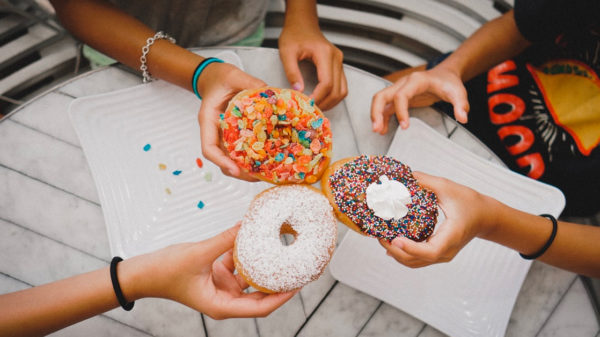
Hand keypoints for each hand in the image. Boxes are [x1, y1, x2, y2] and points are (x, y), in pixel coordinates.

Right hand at [129, 224, 296, 318]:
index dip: (282, 297)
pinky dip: (246, 252)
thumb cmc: (164, 273)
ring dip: (265, 265)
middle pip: (261, 295)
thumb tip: (248, 225)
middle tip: (299, 268)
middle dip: (280, 282)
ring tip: (284, 251)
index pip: (261, 307)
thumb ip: (225, 240)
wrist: (142, 273)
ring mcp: (222, 286)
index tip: (298, 284)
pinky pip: (238, 263)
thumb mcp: (198, 254)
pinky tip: (257, 237)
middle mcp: (225, 299)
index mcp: (222, 305)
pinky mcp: (217, 273)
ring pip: (250, 277)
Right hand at [196, 62, 265, 180]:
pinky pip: (239, 150)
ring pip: (230, 159)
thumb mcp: (235, 76)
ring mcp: (223, 135)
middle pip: (221, 160)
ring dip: (245, 169)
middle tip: (257, 177)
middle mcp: (214, 131)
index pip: (209, 147)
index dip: (221, 161)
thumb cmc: (221, 77)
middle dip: (238, 172)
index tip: (235, 170)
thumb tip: (271, 94)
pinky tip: (266, 161)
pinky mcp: (233, 135)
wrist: (215, 77)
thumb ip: (251, 84)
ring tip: (264, 173)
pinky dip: (250, 158)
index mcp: (208, 119)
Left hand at [279, 22, 346, 110]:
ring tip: (316, 107)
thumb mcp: (287, 52)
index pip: (327, 83)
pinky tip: (321, 100)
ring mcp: (340, 62)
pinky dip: (333, 96)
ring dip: (331, 102)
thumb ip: (292, 71)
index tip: (307, 105)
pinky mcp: (339, 66)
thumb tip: (299, 91)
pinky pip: (341, 86)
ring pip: (343, 90)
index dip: (318, 97)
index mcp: (325, 54)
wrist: (303, 24)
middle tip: (311, 111)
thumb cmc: (294, 35)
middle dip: (325, 103)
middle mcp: (337, 58)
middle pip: (337, 90)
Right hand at [371, 66, 468, 132]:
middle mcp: (403, 84)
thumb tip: (463, 118)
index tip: (405, 126)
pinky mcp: (399, 98)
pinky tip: (383, 130)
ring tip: (378, 131)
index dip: (401, 111)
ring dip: (376, 115)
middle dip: (377, 112)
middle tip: (377, 128)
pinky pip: (385, 107)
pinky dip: (382, 117)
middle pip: (382, 95)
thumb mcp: (458, 93)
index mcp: (416, 81)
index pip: (401, 95)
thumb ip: (461, 105)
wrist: (444, 75)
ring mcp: (399, 90)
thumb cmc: (449, 83)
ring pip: (380, 100)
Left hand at [379, 172, 495, 267]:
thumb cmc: (470, 202)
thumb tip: (403, 176)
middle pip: (417, 260)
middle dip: (395, 250)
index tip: (395, 239)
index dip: (411, 248)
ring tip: (382, 238)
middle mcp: (446, 251)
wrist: (486, 217)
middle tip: (380, 235)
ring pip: (415, 263)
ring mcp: (442, 255)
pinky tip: (391, 243)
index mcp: (451, 235)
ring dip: (396, 253)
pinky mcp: (438, 254)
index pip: (430, 251)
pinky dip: (403, 253)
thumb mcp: (448, 188)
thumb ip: (426, 182)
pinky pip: (418, 259)